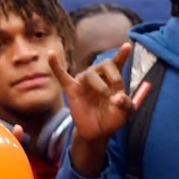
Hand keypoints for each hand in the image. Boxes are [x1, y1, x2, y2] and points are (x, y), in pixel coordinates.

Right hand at [47, 44, 133, 175]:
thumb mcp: (124, 113)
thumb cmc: (111, 119)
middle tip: (117, 92)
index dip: (122, 55)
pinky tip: (50, 54)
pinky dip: (55, 65)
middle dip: (114, 76)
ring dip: (100, 85)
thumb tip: (118, 98)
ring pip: (90, 74)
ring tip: (106, 97)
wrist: (97, 132)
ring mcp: (84, 82)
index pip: (117, 63)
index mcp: (112, 80)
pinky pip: (61, 75)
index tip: (127, 46)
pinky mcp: (72, 89)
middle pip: (105, 64)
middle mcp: (98, 77)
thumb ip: (126, 104)